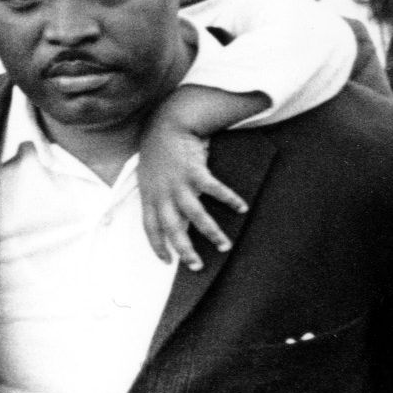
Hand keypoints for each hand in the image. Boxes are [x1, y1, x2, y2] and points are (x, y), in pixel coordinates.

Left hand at [136, 86, 262, 270]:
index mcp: (150, 197)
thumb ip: (158, 195)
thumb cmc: (160, 153)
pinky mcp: (195, 172)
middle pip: (173, 230)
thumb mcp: (150, 177)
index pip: (150, 228)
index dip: (157, 246)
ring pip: (195, 216)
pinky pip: (214, 190)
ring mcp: (178, 184)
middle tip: (198, 266)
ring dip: (211, 233)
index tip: (166, 262)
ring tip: (225, 246)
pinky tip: (242, 208)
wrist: (166, 126)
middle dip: (185, 251)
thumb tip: (171, 212)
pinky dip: (229, 199)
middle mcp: (162, 194)